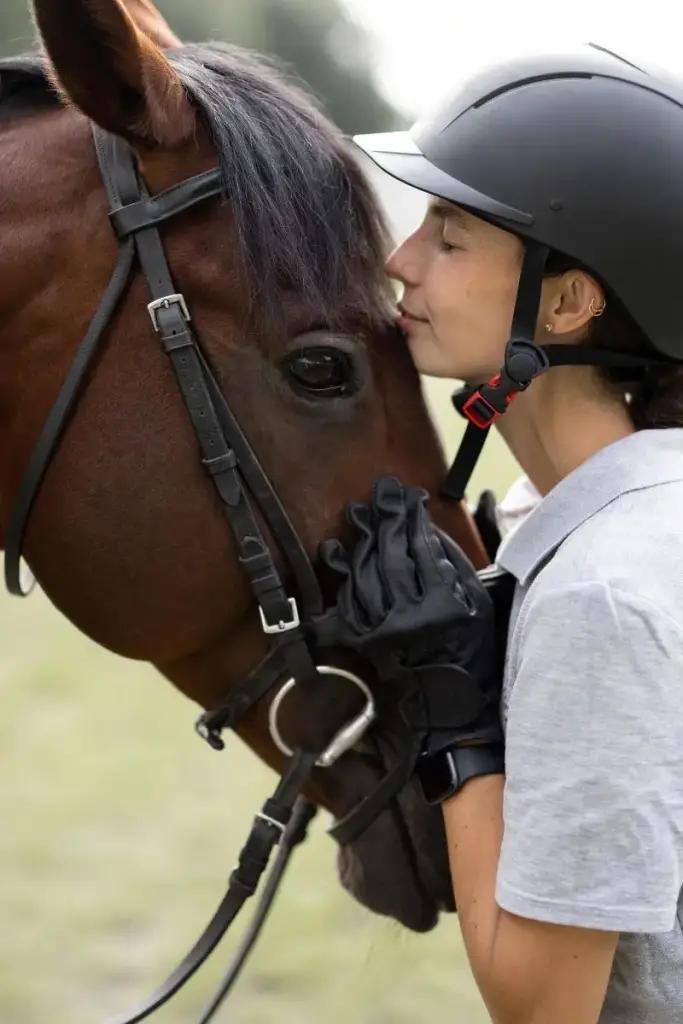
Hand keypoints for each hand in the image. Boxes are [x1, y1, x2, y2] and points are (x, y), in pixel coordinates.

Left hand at [319, 476, 503, 752]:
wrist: (455, 711)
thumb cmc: (476, 655)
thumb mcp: (481, 607)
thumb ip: (456, 568)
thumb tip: (426, 533)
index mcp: (447, 605)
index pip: (424, 548)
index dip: (413, 518)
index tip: (407, 496)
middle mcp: (413, 617)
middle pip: (391, 556)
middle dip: (384, 520)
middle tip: (377, 495)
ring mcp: (386, 632)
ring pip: (367, 575)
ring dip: (360, 542)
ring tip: (355, 515)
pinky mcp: (368, 645)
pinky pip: (351, 603)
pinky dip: (343, 577)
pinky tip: (336, 554)